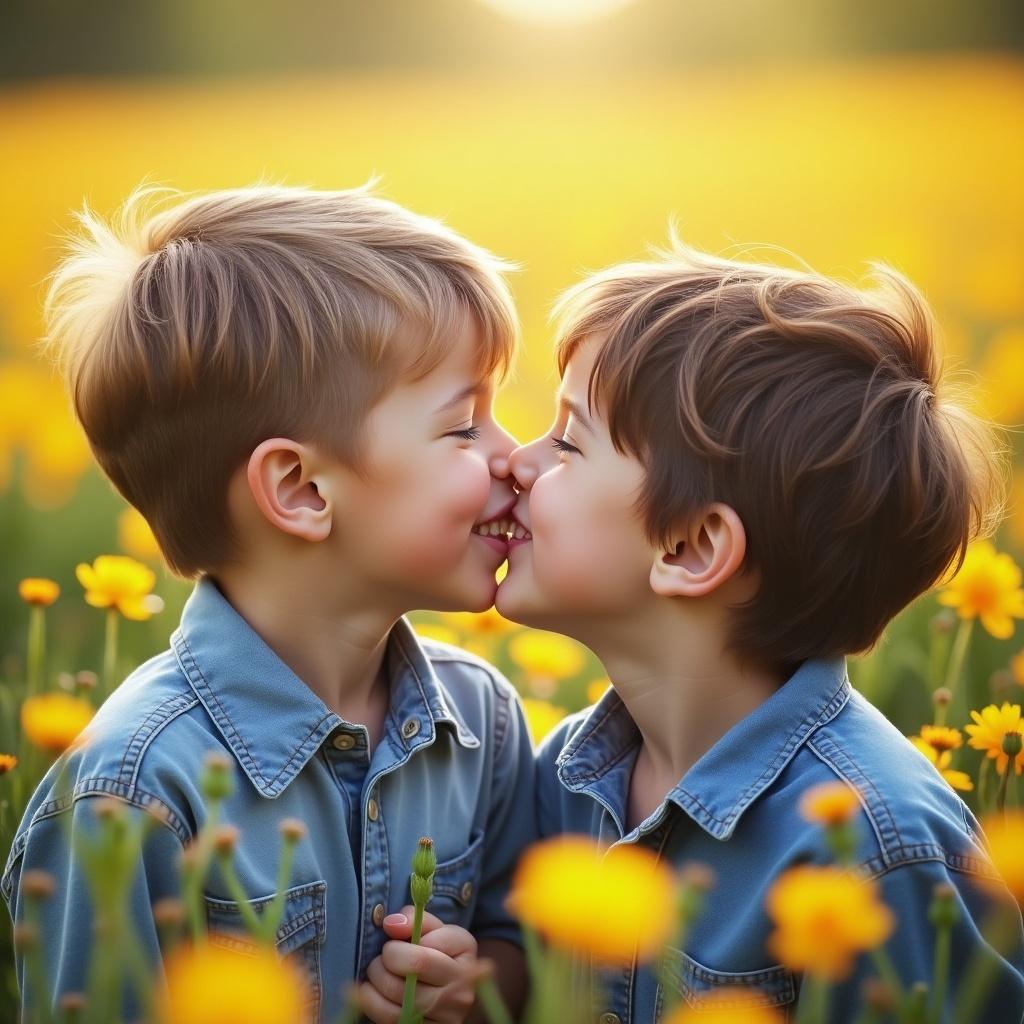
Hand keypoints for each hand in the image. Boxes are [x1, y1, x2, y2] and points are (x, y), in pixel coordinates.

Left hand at [357, 905, 479, 1023]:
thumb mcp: (431, 928)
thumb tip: (391, 925)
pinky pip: (390, 1018)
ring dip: (377, 979)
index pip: (426, 944)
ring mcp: (448, 1015)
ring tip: (378, 971)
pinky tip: (371, 990)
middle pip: (413, 967)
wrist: (444, 988)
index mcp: (466, 950)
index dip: (399, 942)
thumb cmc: (434, 950)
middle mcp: (462, 985)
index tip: (394, 939)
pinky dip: (372, 1001)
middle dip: (386, 958)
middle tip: (384, 955)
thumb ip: (414, 920)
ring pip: (398, 995)